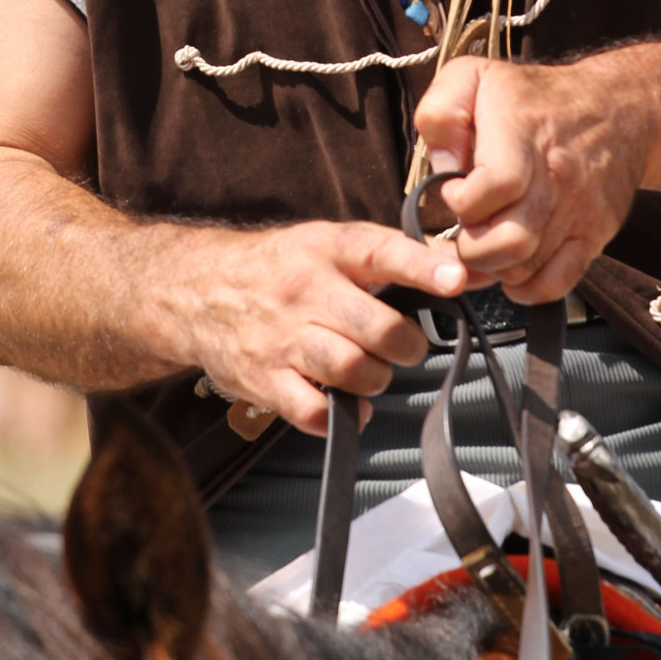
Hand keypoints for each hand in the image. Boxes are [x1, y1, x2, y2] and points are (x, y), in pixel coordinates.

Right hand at [172, 219, 469, 435]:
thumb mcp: (325, 244)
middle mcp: (304, 290)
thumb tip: (464, 272)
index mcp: (325, 249)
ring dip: (376, 379)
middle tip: (404, 345)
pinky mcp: (263, 379)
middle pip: (377, 328)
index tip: (456, 278)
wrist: (196, 290)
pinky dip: (339, 416)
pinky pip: (315, 412)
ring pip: (352, 371)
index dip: (422, 266)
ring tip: (371, 370)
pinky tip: (342, 402)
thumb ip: (388, 257)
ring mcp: (282, 338)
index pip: (379, 252)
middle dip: (406, 345)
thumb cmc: (279, 268)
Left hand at [413, 54, 651, 303]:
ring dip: (494, 266)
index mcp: (522, 133)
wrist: (616, 108)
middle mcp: (555, 175)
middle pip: (509, 240)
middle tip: (466, 227)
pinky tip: (511, 269)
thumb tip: (444, 168)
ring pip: (527, 268)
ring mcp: (579, 209)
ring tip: (485, 242)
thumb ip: (441, 114)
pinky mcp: (594, 233)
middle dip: (471, 245)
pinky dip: (528, 288)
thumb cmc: (531, 97)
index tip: (454, 191)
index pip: (493, 187)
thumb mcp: (473, 78)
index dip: (462, 201)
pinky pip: (559, 283)